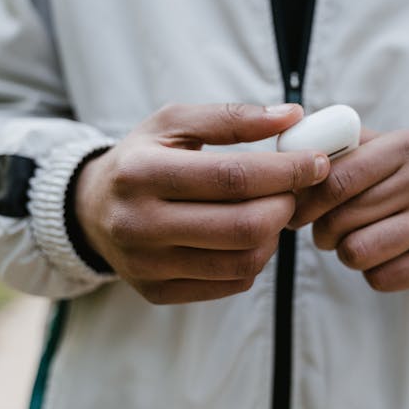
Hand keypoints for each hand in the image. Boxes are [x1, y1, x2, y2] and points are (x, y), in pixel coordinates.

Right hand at [75, 103, 329, 303]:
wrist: (91, 209)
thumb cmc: (142, 158)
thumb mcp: (173, 123)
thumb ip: (231, 117)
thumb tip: (293, 116)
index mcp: (140, 173)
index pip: (233, 178)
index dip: (286, 171)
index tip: (317, 162)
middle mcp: (138, 225)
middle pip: (243, 226)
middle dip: (286, 205)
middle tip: (296, 189)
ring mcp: (147, 266)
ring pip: (242, 261)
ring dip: (274, 234)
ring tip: (271, 209)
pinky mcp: (157, 292)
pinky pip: (230, 283)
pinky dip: (254, 258)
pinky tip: (248, 234)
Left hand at [288, 129, 408, 291]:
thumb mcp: (395, 146)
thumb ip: (347, 146)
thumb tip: (288, 151)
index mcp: (407, 145)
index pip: (336, 180)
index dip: (305, 203)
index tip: (295, 213)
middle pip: (341, 219)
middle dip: (322, 231)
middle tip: (325, 231)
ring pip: (358, 252)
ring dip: (346, 253)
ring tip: (354, 243)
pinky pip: (383, 278)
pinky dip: (373, 272)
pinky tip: (384, 257)